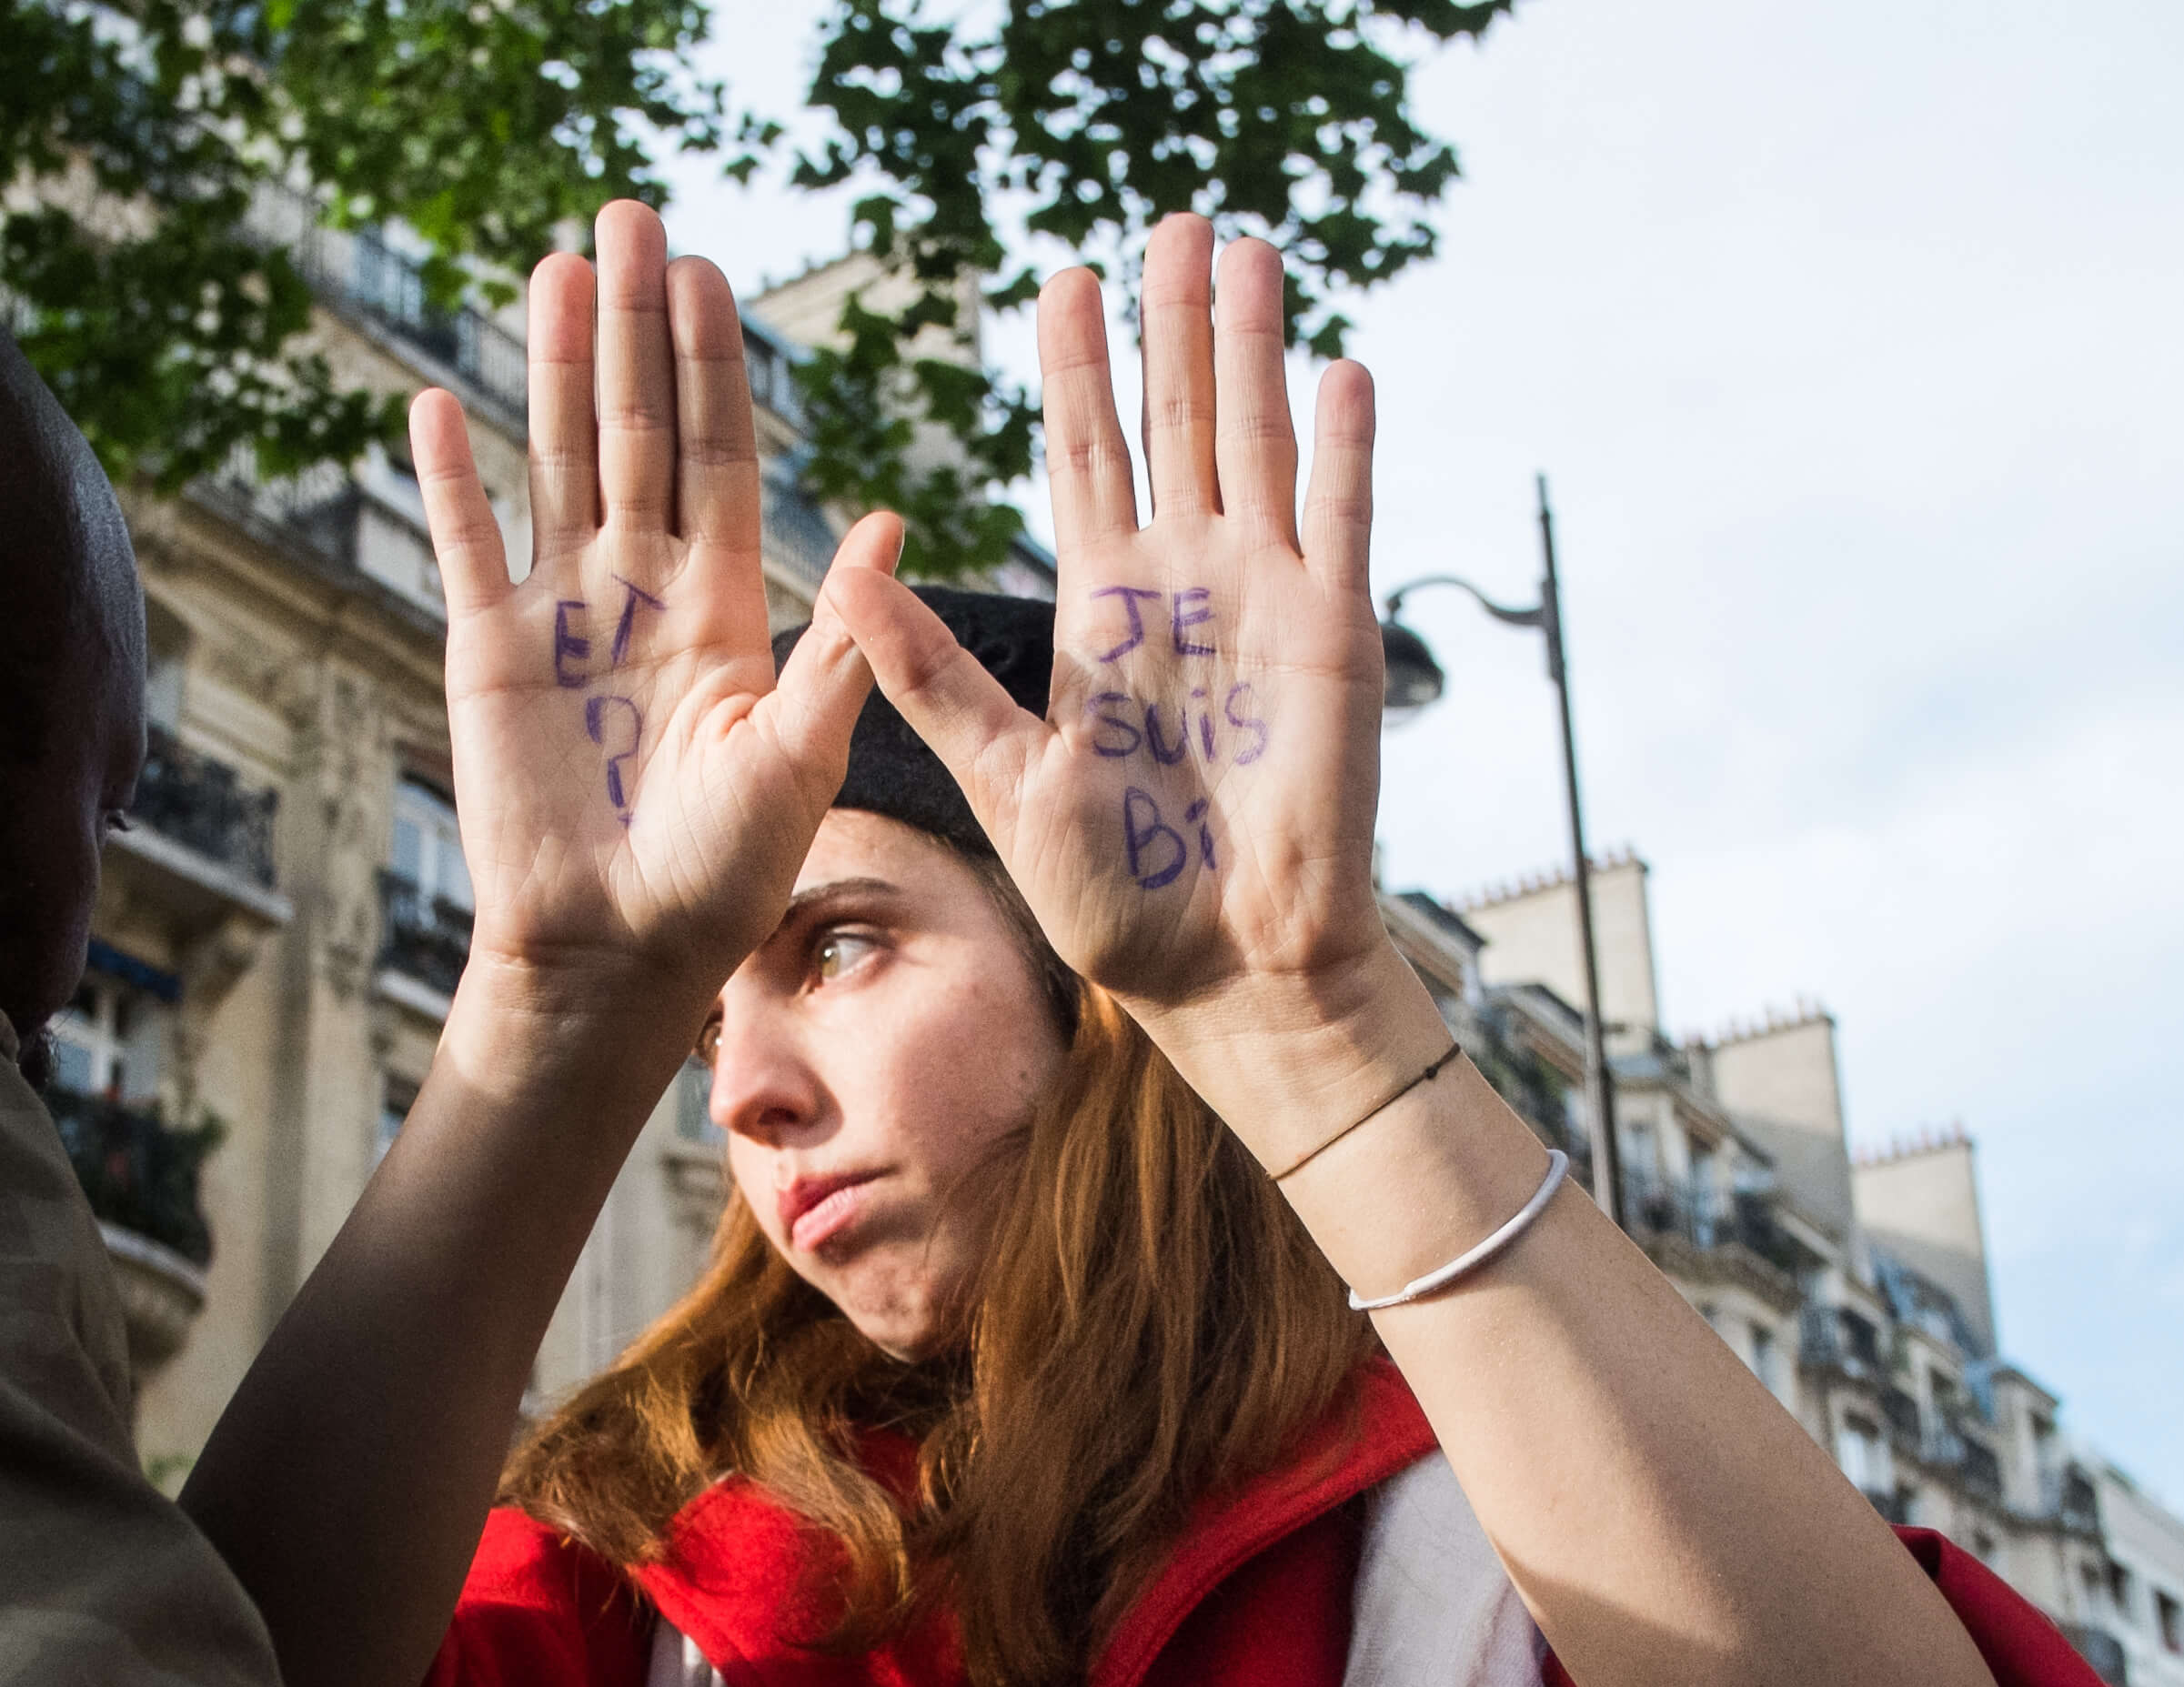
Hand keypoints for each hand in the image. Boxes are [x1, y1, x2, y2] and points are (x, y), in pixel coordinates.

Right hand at [408, 202, 894, 1028]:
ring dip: (555, 365)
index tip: (704, 272)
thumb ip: (838, 639)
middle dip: (634, 324)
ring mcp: (562, 614)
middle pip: (637, 429)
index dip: (710, 363)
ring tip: (553, 266)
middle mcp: (644, 591)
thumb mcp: (800, 752)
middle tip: (627, 215)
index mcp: (725, 605)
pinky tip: (437, 398)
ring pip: (558, 460)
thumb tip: (891, 522)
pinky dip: (449, 477)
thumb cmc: (722, 877)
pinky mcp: (488, 652)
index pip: (718, 454)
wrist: (616, 955)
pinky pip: (467, 543)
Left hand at [831, 218, 1405, 1108]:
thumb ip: (929, 674)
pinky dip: (1343, 447)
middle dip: (1171, 323)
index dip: (1077, 369)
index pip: (1085, 455)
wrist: (1222, 971)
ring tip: (1242, 247)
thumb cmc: (1111, 896)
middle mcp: (1185, 585)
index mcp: (1102, 609)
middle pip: (1178, 421)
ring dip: (1250, 347)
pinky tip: (1337, 365)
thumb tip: (840, 579)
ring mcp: (1264, 602)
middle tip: (1168, 219)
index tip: (1062, 279)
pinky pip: (1340, 521)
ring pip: (1258, 442)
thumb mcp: (1001, 776)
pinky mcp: (1333, 639)